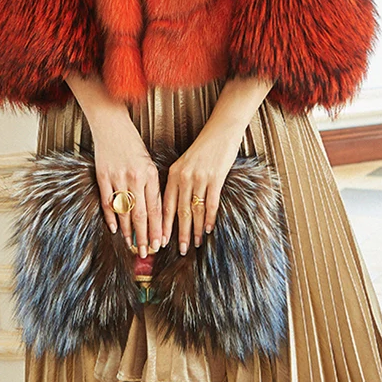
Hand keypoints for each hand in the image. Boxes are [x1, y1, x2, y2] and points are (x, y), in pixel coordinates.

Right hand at [92, 124, 162, 257]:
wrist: (112, 126)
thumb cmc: (132, 145)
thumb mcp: (148, 163)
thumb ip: (151, 186)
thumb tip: (155, 214)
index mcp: (150, 174)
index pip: (156, 208)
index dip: (158, 228)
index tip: (160, 244)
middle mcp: (135, 178)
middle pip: (141, 214)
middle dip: (145, 236)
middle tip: (147, 252)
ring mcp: (118, 178)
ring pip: (124, 212)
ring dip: (128, 231)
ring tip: (132, 245)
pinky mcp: (103, 176)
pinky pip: (108, 203)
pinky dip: (111, 218)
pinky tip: (115, 229)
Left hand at [161, 128, 241, 255]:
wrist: (221, 130)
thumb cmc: (203, 148)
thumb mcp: (185, 162)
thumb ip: (179, 181)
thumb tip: (177, 204)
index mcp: (173, 173)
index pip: (165, 204)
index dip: (163, 225)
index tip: (160, 241)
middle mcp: (184, 177)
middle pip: (180, 211)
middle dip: (179, 233)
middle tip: (179, 250)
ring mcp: (199, 178)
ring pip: (194, 210)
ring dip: (194, 230)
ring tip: (194, 244)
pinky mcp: (215, 178)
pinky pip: (211, 203)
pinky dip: (208, 218)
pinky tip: (208, 229)